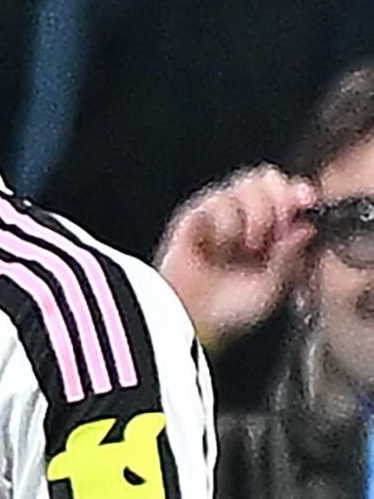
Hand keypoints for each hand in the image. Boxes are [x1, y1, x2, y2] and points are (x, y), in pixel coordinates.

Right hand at [155, 163, 313, 346]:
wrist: (191, 320)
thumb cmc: (228, 312)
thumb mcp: (275, 286)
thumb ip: (291, 254)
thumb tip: (306, 226)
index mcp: (268, 234)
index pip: (287, 192)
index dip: (298, 192)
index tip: (305, 202)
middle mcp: (244, 220)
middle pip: (266, 178)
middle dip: (276, 200)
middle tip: (276, 228)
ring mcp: (217, 217)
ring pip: (243, 186)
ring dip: (252, 216)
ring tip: (245, 246)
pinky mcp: (192, 218)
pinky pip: (216, 201)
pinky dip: (225, 224)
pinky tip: (220, 246)